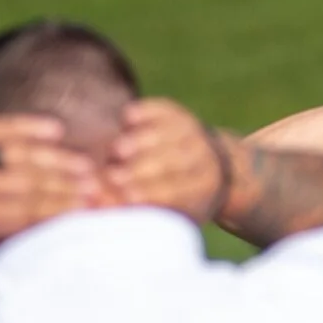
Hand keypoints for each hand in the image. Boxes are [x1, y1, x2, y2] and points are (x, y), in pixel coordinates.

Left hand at [0, 116, 102, 263]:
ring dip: (59, 158)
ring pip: (24, 155)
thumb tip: (48, 256)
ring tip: (89, 163)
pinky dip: (30, 126)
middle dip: (71, 185)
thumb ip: (4, 251)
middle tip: (103, 184)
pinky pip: (4, 126)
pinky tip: (56, 129)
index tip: (93, 208)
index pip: (31, 212)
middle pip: (34, 184)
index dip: (64, 209)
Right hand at [103, 98, 231, 223]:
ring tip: (116, 151)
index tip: (127, 198)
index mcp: (203, 188)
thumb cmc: (178, 201)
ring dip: (140, 141)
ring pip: (166, 134)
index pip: (176, 191)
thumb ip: (145, 211)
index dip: (151, 194)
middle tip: (114, 177)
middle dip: (140, 170)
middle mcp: (203, 157)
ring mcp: (192, 132)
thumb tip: (111, 210)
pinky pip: (160, 109)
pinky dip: (146, 111)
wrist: (212, 165)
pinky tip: (128, 118)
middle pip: (170, 162)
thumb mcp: (173, 214)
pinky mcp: (175, 113)